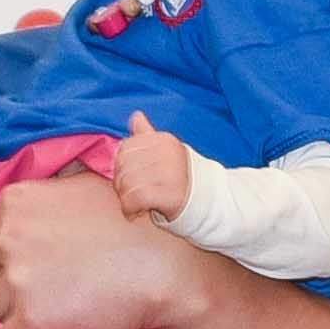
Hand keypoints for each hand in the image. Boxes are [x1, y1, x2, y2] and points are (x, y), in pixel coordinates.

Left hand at [0, 168, 215, 328]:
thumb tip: (48, 175)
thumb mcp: (89, 184)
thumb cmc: (132, 225)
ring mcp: (16, 282)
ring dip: (15, 313)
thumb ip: (55, 184)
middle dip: (13, 280)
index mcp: (14, 204)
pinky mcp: (28, 323)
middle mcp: (7, 239)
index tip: (44, 260)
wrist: (162, 268)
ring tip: (53, 310)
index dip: (17, 252)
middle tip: (51, 286)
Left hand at [111, 110, 194, 225]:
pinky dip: (130, 210)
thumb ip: (148, 135)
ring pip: (126, 183)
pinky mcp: (170, 193)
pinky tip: (137, 213)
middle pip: (123, 167)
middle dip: (122, 185)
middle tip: (133, 194)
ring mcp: (170, 172)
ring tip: (137, 204)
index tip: (134, 178)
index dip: (122, 166)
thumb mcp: (166, 152)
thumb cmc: (180, 177)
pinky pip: (134, 199)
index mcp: (164, 140)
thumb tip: (136, 115)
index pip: (125, 148)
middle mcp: (167, 152)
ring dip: (126, 199)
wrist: (208, 202)